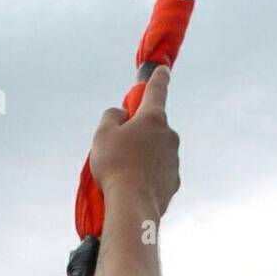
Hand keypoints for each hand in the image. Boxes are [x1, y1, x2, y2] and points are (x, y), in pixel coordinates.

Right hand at [89, 65, 180, 219]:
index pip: (157, 90)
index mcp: (153, 118)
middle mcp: (169, 135)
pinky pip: (158, 172)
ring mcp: (174, 159)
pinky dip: (147, 176)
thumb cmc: (115, 166)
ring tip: (123, 174)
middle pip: (152, 126)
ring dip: (142, 156)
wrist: (132, 206)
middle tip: (118, 148)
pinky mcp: (174, 181)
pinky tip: (133, 187)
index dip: (157, 78)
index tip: (162, 69)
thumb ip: (112, 116)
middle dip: (138, 132)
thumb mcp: (102, 134)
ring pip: (155, 151)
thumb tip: (122, 114)